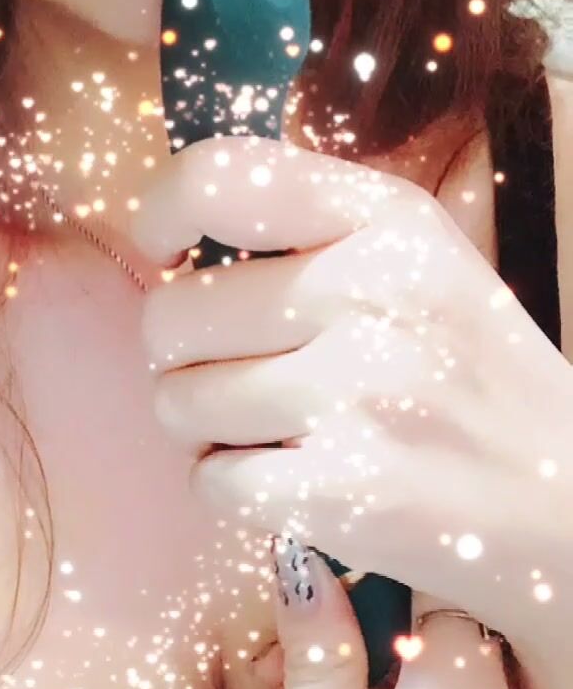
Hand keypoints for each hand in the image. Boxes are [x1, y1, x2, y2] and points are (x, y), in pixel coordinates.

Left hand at [131, 135, 572, 652]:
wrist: (569, 511)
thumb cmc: (470, 382)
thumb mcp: (421, 267)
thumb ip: (308, 234)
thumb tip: (166, 242)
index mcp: (388, 221)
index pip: (217, 177)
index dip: (158, 216)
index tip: (165, 256)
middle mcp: (372, 292)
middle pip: (171, 315)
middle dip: (184, 359)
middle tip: (244, 379)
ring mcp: (359, 393)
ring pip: (177, 403)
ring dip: (205, 429)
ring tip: (279, 433)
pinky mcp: (343, 489)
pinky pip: (209, 480)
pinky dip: (234, 489)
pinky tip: (294, 481)